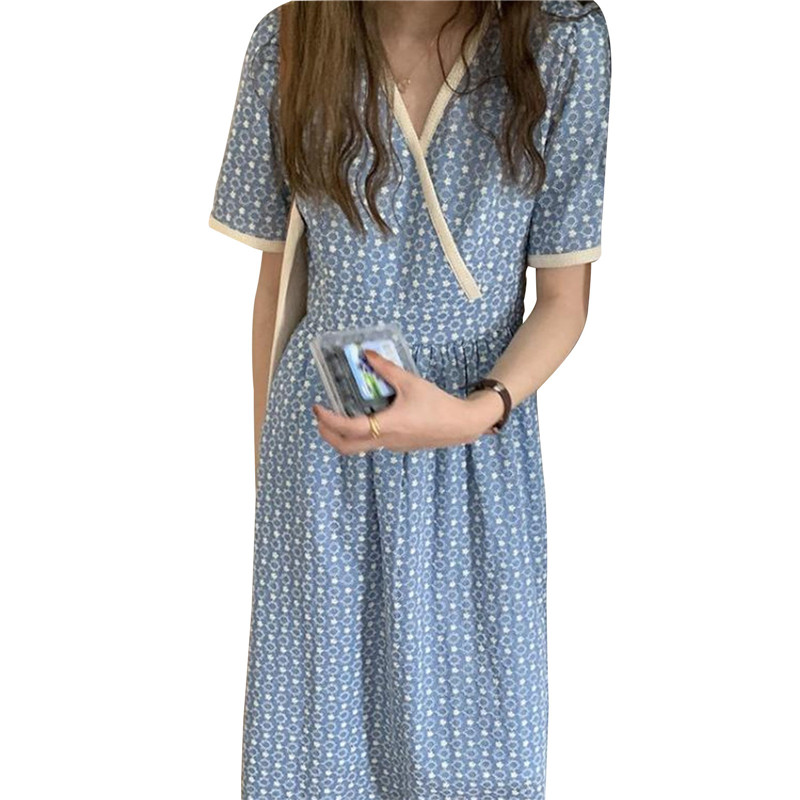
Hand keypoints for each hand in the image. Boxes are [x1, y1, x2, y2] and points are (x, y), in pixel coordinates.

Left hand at [311, 349, 504, 454]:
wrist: (461, 425)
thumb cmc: (437, 404)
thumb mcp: (411, 382)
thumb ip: (386, 368)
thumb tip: (366, 354)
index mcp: (387, 426)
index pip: (348, 429)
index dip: (329, 420)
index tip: (318, 407)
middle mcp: (386, 440)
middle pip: (346, 448)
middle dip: (328, 434)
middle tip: (320, 417)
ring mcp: (392, 445)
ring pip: (358, 447)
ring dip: (343, 435)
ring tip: (337, 415)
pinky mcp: (399, 445)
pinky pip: (372, 442)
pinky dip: (360, 433)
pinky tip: (365, 415)